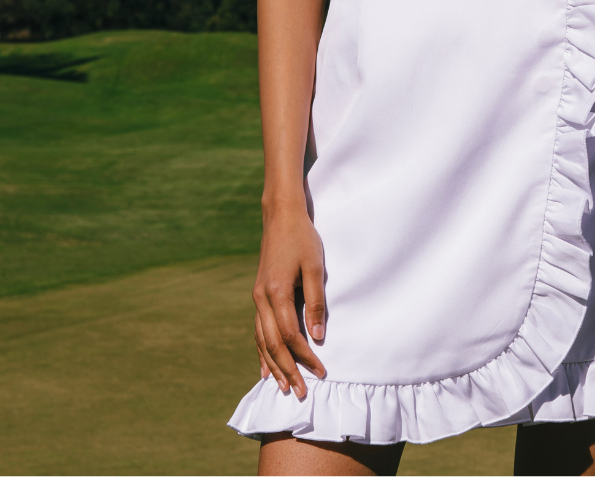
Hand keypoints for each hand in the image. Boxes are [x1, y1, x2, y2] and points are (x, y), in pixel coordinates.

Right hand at [252, 202, 326, 397]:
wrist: (281, 216)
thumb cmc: (302, 239)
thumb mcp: (315, 267)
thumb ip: (316, 302)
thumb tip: (318, 337)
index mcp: (276, 292)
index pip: (290, 335)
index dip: (305, 356)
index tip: (320, 372)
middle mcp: (262, 299)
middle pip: (272, 344)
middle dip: (287, 370)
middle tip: (300, 393)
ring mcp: (257, 298)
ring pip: (261, 340)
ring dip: (273, 365)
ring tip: (282, 387)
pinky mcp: (259, 295)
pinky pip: (258, 330)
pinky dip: (262, 351)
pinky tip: (265, 367)